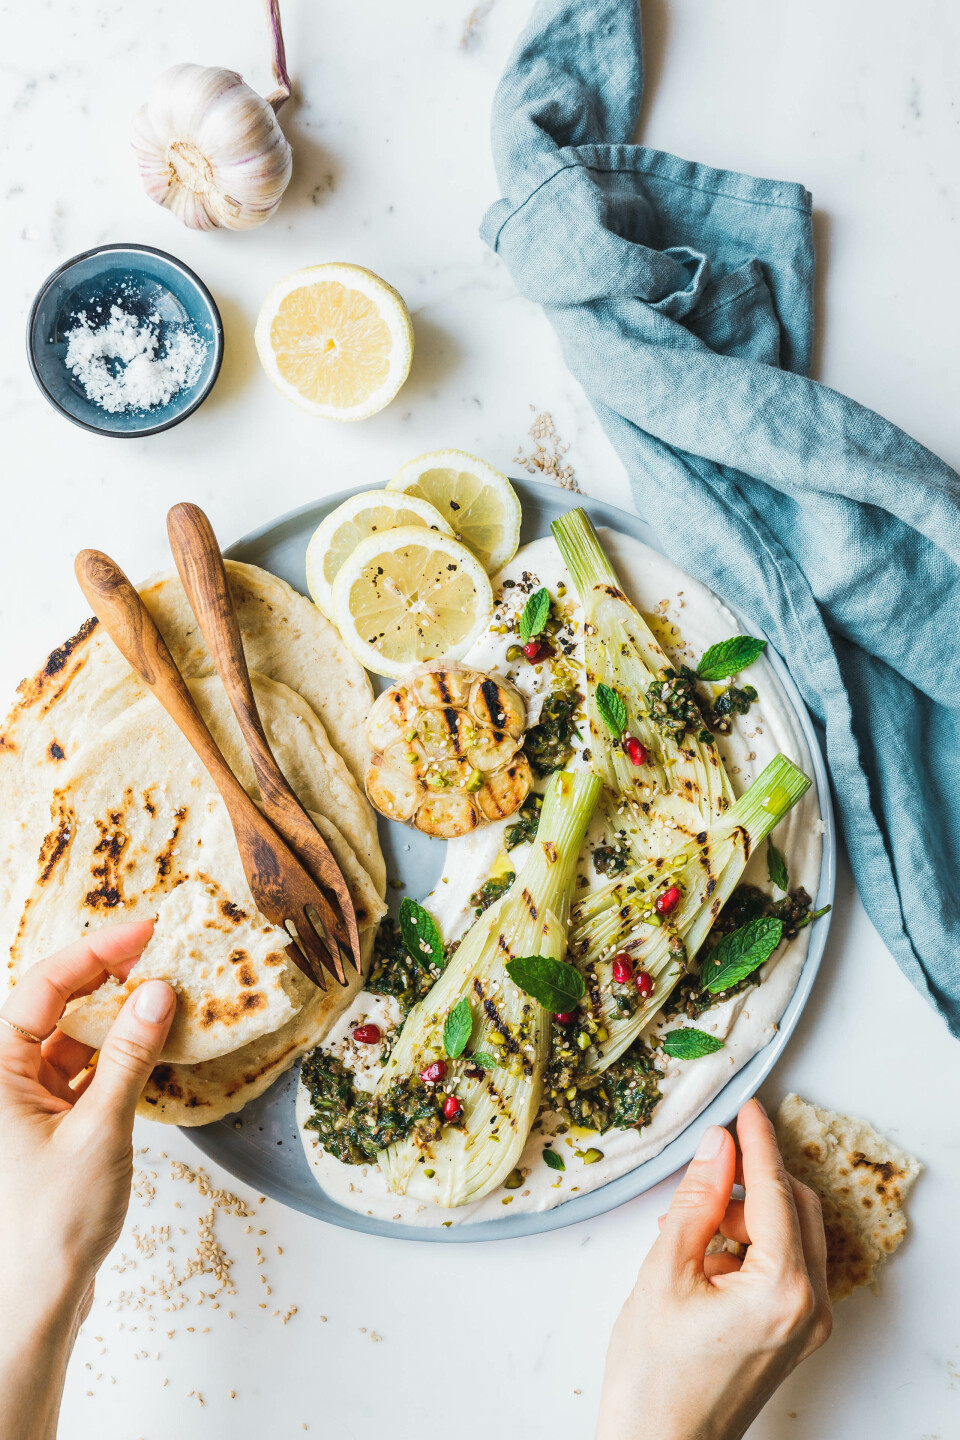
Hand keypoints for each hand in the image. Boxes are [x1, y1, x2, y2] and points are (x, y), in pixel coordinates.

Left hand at [0, 922, 174, 1439]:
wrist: (35, 1298)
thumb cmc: (52, 1222)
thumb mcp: (100, 1129)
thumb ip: (130, 1055)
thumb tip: (157, 991)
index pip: (42, 988)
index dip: (95, 952)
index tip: (144, 929)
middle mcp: (3, 1080)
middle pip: (53, 1005)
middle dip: (106, 974)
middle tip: (159, 949)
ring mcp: (23, 1102)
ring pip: (71, 1037)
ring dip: (116, 1015)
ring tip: (166, 992)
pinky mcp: (46, 1125)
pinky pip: (82, 1070)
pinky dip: (117, 1054)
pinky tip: (153, 1044)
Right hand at [596, 1099, 831, 1439]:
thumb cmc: (654, 1375)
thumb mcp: (665, 1271)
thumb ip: (698, 1200)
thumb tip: (718, 1147)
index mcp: (783, 1290)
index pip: (776, 1191)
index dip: (757, 1142)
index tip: (746, 1106)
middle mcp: (810, 1307)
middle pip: (796, 1208)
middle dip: (753, 1179)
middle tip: (709, 1162)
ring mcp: (808, 1325)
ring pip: (792, 1235)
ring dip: (749, 1213)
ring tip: (690, 1226)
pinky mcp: (795, 1335)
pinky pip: (786, 1266)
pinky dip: (752, 1245)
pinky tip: (706, 1251)